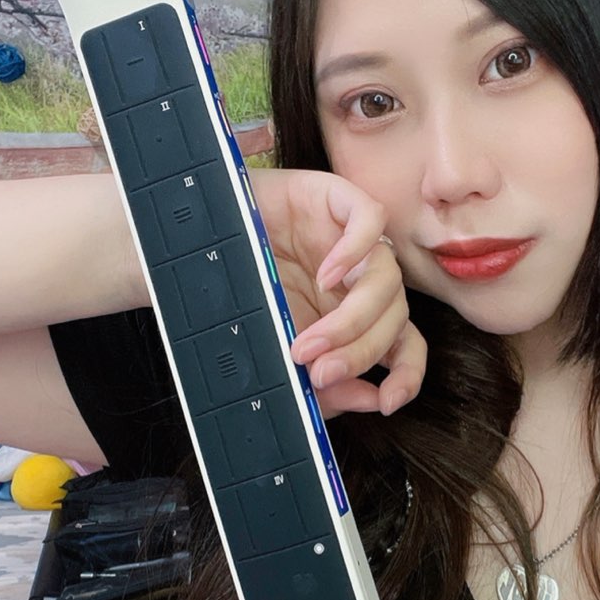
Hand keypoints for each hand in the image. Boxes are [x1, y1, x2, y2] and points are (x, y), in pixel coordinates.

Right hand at [247, 167, 425, 420]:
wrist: (191, 243)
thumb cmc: (236, 296)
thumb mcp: (277, 352)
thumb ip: (324, 385)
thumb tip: (372, 399)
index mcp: (355, 315)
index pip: (404, 345)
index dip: (407, 374)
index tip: (388, 401)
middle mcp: (360, 279)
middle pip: (394, 318)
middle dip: (359, 353)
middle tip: (318, 372)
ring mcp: (351, 240)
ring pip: (386, 279)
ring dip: (351, 321)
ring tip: (307, 342)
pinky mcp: (335, 198)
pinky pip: (371, 219)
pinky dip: (356, 250)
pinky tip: (325, 275)